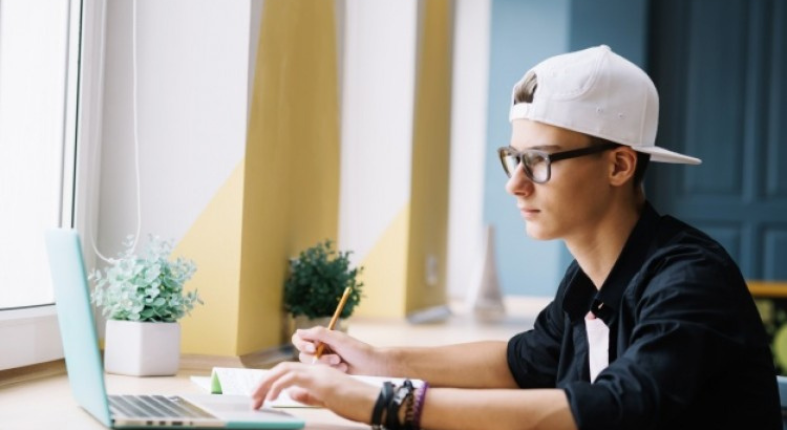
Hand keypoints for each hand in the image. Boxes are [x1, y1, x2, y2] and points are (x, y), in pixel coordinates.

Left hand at [250, 362, 378, 423]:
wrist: (372, 402)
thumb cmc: (355, 403)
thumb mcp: (326, 400)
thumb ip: (307, 395)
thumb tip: (289, 394)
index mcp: (319, 374)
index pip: (290, 371)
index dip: (272, 381)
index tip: (261, 394)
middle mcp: (316, 369)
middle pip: (282, 368)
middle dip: (264, 382)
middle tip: (253, 398)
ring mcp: (318, 372)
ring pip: (283, 370)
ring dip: (266, 384)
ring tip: (256, 398)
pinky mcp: (318, 380)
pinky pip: (291, 378)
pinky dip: (277, 386)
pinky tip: (271, 397)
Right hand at [292, 327, 384, 374]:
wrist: (372, 365)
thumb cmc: (358, 350)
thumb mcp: (338, 339)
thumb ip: (319, 334)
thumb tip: (299, 331)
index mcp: (321, 337)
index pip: (299, 338)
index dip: (302, 344)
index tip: (313, 348)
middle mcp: (319, 347)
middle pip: (303, 355)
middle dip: (320, 359)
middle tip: (336, 358)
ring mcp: (322, 360)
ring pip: (310, 365)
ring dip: (326, 365)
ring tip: (341, 363)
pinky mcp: (327, 371)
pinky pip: (319, 373)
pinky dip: (331, 371)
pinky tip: (343, 369)